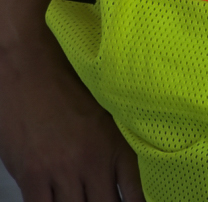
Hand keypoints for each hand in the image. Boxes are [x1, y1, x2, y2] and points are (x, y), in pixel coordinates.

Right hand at [0, 24, 144, 201]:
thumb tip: (116, 178)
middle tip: (100, 200)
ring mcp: (62, 171)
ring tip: (79, 200)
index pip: (134, 193)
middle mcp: (92, 161)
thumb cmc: (61, 84)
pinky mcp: (32, 176)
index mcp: (113, 143)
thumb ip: (109, 146)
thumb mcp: (99, 112)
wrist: (26, 66)